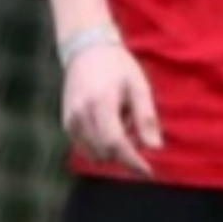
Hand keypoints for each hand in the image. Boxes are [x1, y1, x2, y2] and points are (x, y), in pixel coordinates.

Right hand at [62, 44, 162, 174]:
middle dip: (125, 149)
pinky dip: (101, 144)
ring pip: (95, 154)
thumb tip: (155, 148)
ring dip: (112, 147)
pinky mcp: (66, 123)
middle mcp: (81, 115)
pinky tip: (108, 120)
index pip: (115, 144)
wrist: (87, 49)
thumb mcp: (138, 85)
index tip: (148, 172)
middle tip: (133, 121)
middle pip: (106, 152)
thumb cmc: (118, 66)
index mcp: (101, 103)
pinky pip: (86, 148)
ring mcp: (70, 120)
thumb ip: (146, 117)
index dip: (132, 161)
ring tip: (120, 116)